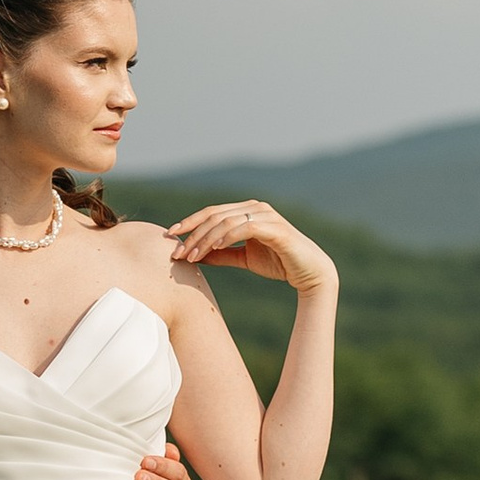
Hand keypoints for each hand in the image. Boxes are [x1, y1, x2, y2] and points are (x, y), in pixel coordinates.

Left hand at [166, 199, 335, 295]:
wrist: (309, 272)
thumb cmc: (279, 262)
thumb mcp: (244, 258)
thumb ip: (222, 254)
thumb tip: (196, 255)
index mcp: (247, 211)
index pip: (212, 212)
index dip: (189, 222)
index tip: (170, 236)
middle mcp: (256, 208)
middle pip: (215, 215)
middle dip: (193, 234)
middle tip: (178, 253)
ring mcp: (266, 215)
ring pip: (226, 221)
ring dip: (205, 239)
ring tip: (192, 256)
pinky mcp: (276, 228)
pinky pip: (245, 227)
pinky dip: (227, 237)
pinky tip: (213, 248)